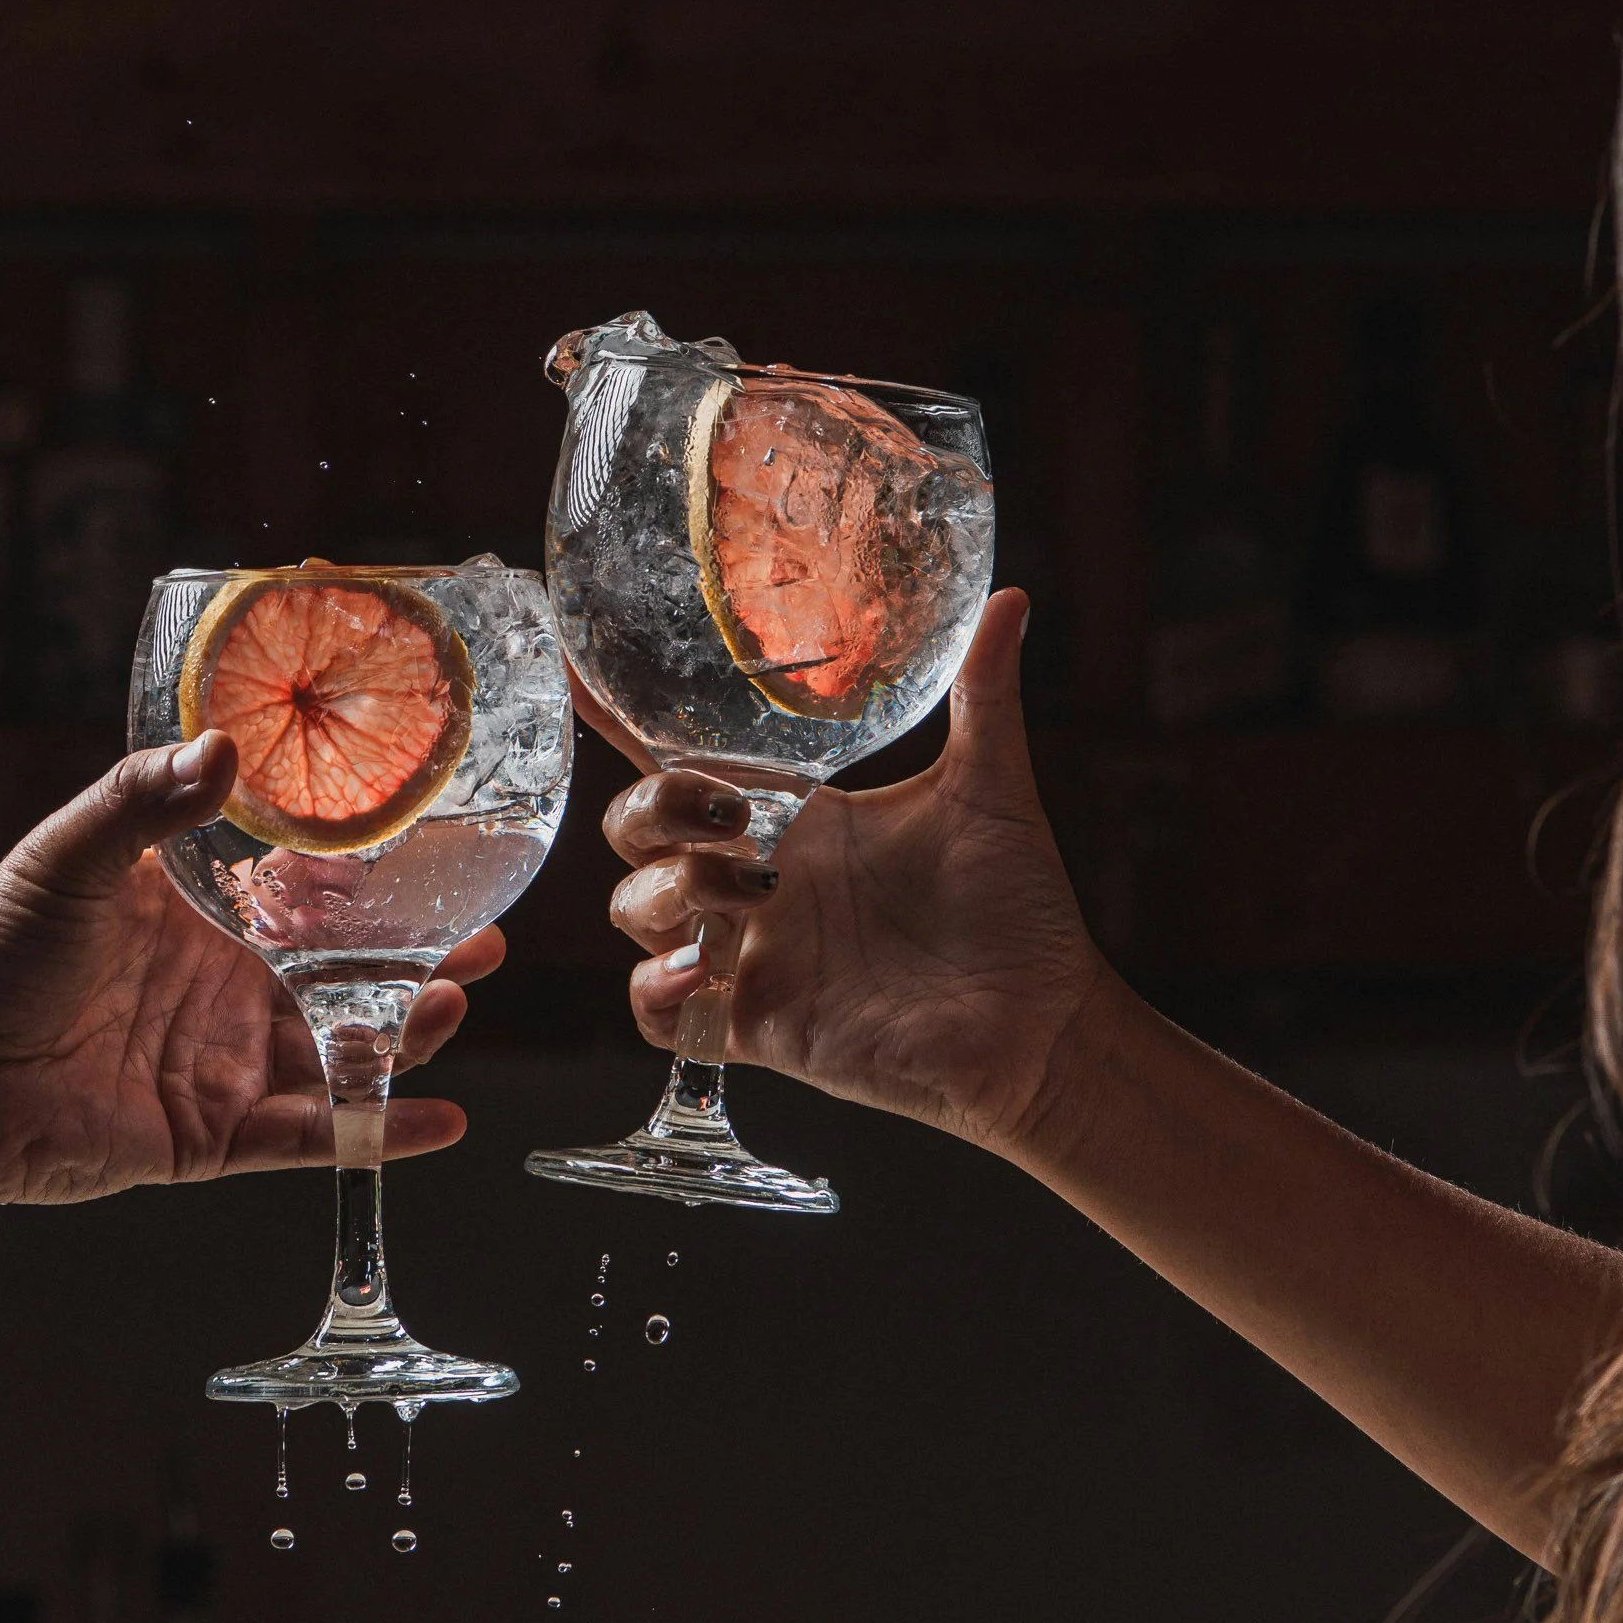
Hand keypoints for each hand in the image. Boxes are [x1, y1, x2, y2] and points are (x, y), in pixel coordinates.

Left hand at [0, 734, 500, 1219]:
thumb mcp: (66, 859)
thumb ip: (142, 802)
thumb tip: (221, 747)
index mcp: (200, 920)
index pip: (307, 900)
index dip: (376, 888)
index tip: (443, 862)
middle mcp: (225, 993)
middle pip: (344, 982)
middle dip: (419, 965)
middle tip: (484, 941)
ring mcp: (225, 1068)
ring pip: (340, 1056)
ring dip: (405, 1039)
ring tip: (452, 1006)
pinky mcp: (214, 1138)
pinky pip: (309, 1138)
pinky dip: (374, 1133)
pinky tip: (438, 1121)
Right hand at [599, 592, 1106, 1159]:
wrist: (1043, 1021)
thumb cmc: (1018, 905)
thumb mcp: (990, 788)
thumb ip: (984, 695)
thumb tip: (1011, 597)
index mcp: (797, 815)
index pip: (683, 759)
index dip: (621, 722)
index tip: (578, 678)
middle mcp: (757, 877)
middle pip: (636, 829)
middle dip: (653, 811)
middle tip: (730, 816)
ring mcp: (751, 953)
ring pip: (636, 910)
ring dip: (668, 892)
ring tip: (752, 894)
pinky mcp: (756, 1025)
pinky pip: (660, 1012)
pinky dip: (661, 990)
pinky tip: (705, 973)